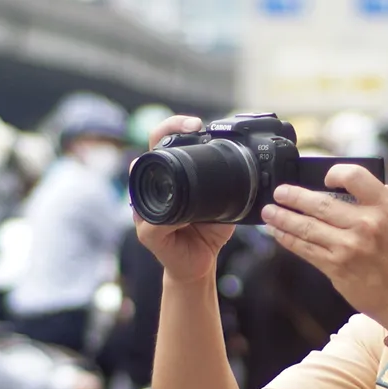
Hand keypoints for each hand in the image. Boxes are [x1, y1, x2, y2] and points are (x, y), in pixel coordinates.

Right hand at [132, 115, 233, 282]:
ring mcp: (144, 211)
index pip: (161, 143)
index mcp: (166, 179)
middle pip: (147, 154)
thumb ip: (225, 185)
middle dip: (165, 134)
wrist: (200, 264)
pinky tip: (182, 214)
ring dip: (160, 172)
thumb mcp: (220, 202)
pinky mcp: (147, 233)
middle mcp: (150, 191)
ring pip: (143, 184)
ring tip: (178, 163)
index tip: (196, 124)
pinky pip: (152, 221)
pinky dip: (167, 216)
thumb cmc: (206, 232)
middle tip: (191, 127)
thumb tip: (244, 163)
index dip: (174, 127)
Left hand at [261, 166, 387, 328]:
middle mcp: (367, 224)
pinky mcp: (337, 268)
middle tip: (279, 192)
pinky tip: (278, 233)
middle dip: (293, 196)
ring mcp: (349, 247)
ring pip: (306, 227)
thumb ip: (383, 201)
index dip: (334, 173)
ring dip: (282, 217)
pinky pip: (306, 249)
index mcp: (387, 207)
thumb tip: (354, 186)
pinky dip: (288, 239)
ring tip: (269, 211)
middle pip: (320, 203)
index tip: (324, 178)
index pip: (353, 176)